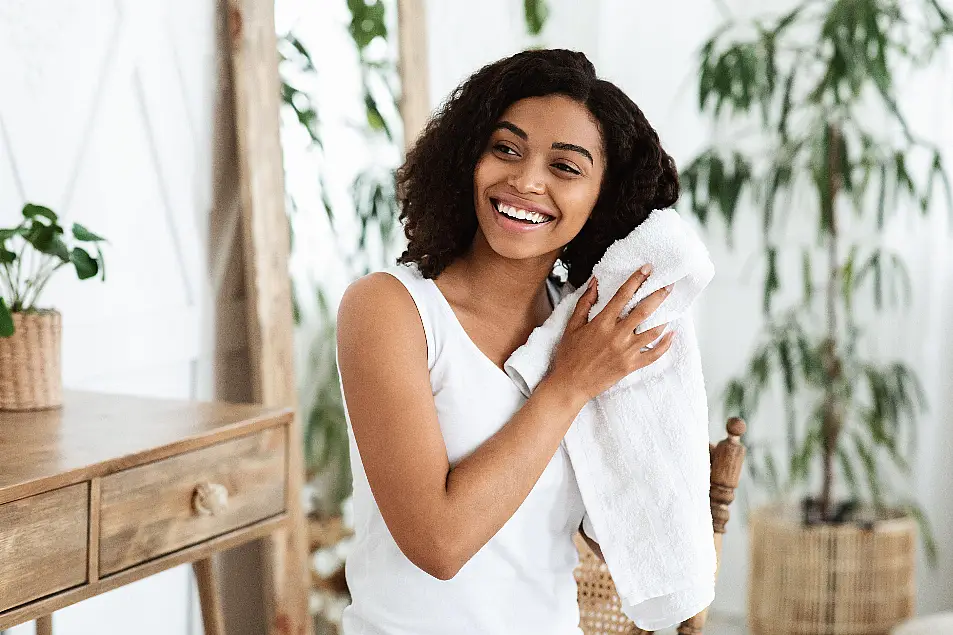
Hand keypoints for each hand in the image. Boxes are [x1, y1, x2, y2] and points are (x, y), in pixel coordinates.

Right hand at [546, 267, 674, 405]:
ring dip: (664, 317)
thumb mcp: (572, 326)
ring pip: (653, 331)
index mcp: (602, 323)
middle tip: (668, 285)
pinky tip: (671, 334)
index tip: (647, 269)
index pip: (623, 295)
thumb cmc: (569, 356)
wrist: (570, 384)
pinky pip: (654, 354)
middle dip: (658, 295)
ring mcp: (626, 351)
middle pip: (644, 310)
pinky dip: (665, 344)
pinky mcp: (631, 366)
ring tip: (671, 308)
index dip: (637, 279)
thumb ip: (585, 303)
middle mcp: (617, 335)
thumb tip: (595, 283)